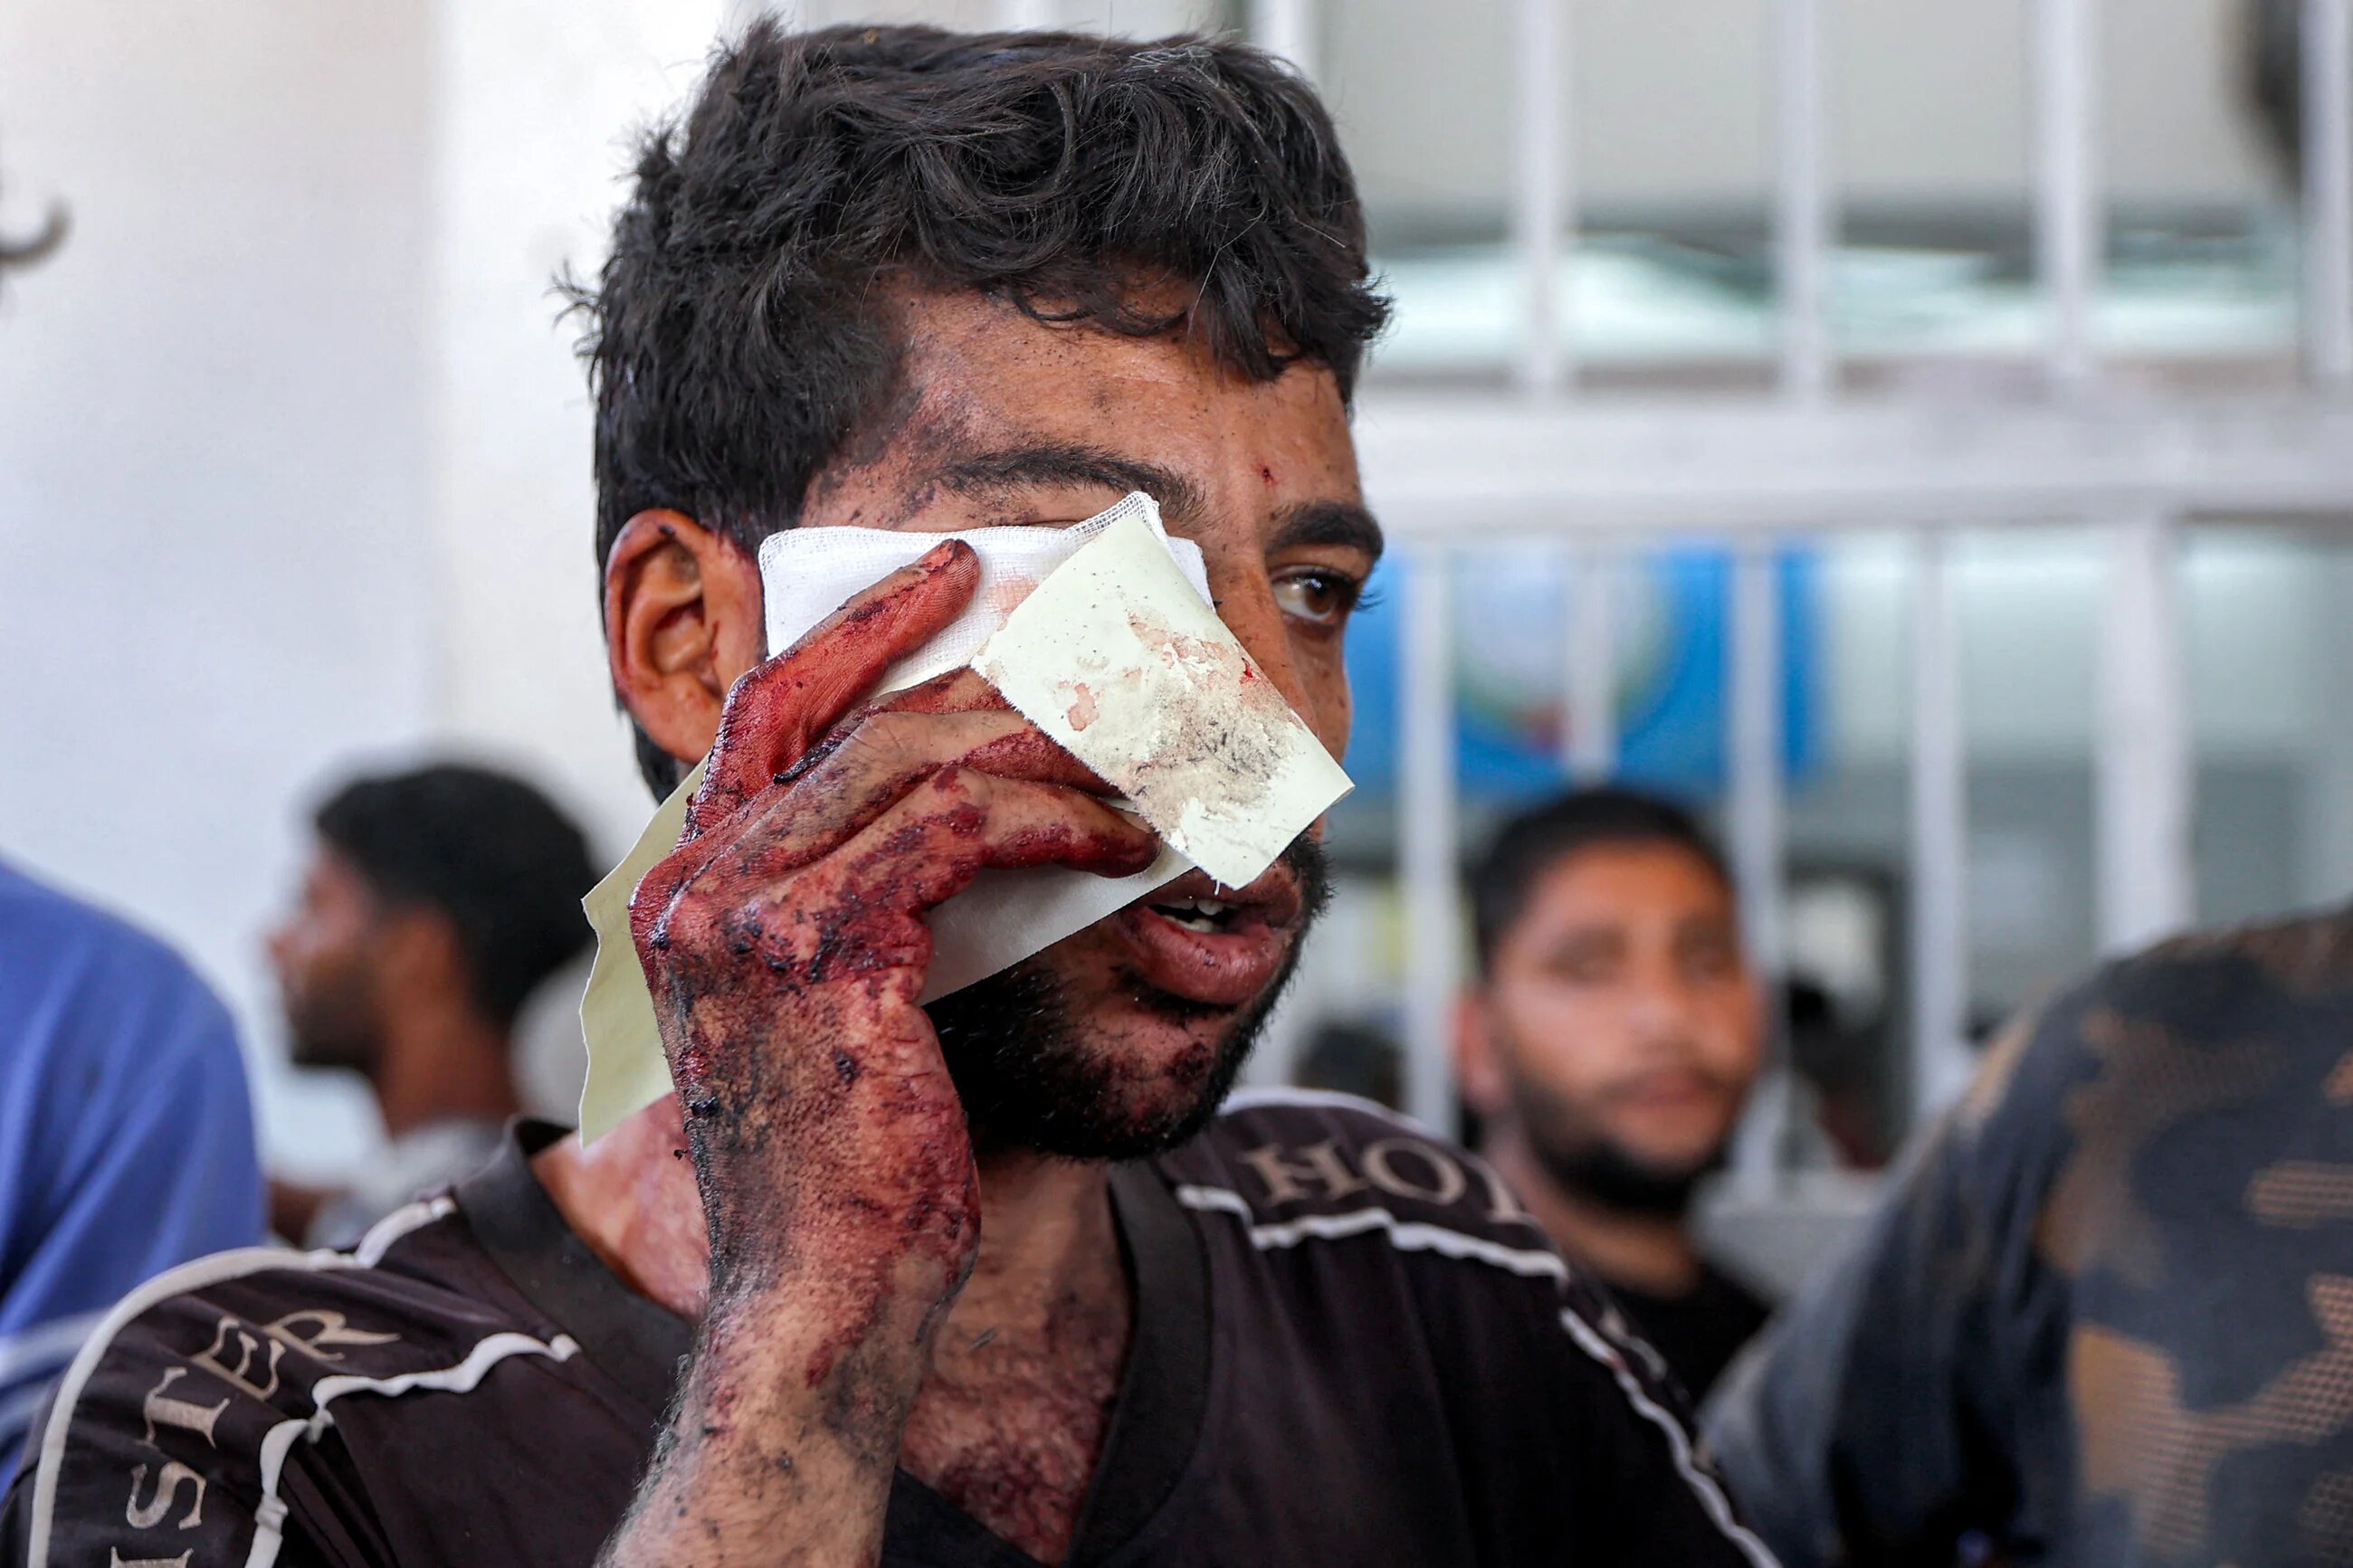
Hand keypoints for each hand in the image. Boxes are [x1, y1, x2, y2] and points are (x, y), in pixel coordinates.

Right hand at [628, 539, 1154, 1312]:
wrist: (822, 1299)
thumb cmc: (848, 1170)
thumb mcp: (836, 1017)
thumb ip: (857, 910)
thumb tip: (959, 822)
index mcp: (685, 892)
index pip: (764, 712)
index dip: (857, 631)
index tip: (950, 579)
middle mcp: (694, 885)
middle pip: (851, 716)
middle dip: (984, 672)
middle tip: (1093, 652)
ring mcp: (744, 911)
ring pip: (915, 759)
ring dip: (1047, 745)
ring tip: (1141, 754)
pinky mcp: (823, 947)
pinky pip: (961, 827)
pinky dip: (1058, 815)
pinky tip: (1129, 836)